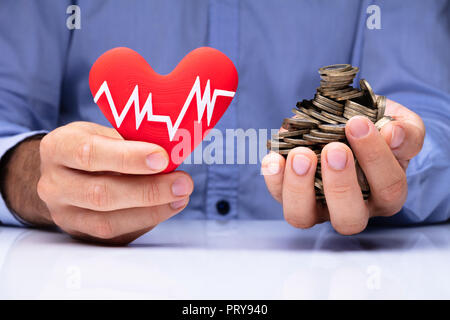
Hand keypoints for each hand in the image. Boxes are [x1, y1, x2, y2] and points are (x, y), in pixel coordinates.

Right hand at [20, 122, 192, 244]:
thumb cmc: (92, 147)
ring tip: (180, 196)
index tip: (162, 158)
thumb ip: (130, 142)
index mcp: (58, 148)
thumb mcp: (102, 133)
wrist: (64, 174)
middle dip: (148, 190)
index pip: (90, 154)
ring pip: (108, 222)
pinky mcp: (81, 234)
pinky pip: (116, 235)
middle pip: (101, 194)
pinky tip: (168, 207)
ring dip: (152, 210)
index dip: (129, 158)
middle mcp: (54, 185)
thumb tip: (173, 151)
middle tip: (183, 182)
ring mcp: (64, 214)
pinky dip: (147, 221)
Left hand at [262, 99, 424, 234]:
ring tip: (301, 155)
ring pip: (303, 217)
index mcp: (385, 194)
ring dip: (299, 187)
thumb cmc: (376, 128)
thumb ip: (406, 132)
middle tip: (334, 149)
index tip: (358, 124)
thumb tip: (394, 135)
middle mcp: (352, 208)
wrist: (347, 122)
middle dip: (340, 185)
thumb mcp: (398, 124)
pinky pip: (277, 195)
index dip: (374, 157)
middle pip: (348, 218)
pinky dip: (273, 178)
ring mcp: (317, 206)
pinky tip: (275, 157)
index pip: (387, 188)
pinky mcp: (290, 195)